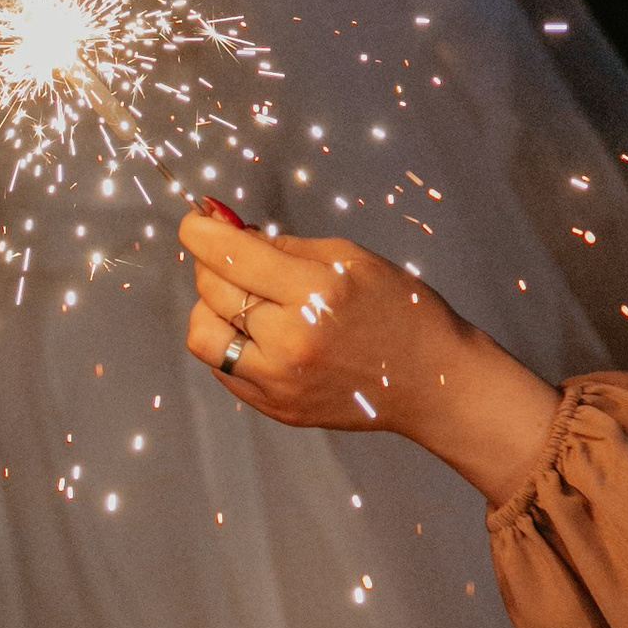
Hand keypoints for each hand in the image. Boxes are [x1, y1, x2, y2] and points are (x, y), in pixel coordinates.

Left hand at [178, 213, 558, 502]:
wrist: (432, 382)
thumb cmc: (399, 310)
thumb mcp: (351, 259)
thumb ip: (284, 246)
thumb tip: (228, 230)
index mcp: (315, 292)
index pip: (230, 256)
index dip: (200, 231)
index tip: (195, 219)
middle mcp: (290, 340)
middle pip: (211, 290)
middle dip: (210, 262)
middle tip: (229, 253)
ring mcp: (280, 381)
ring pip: (202, 334)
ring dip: (209, 307)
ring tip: (240, 298)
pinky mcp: (277, 407)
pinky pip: (222, 367)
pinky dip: (227, 341)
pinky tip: (256, 330)